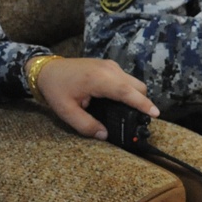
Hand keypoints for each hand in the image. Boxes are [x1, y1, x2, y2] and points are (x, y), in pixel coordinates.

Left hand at [31, 56, 159, 140]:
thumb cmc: (55, 89)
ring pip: (133, 82)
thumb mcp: (67, 111)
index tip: (155, 114)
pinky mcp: (108, 66)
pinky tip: (120, 102)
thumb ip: (86, 125)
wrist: (46, 70)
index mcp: (98, 79)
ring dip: (135, 96)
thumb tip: (104, 135)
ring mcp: (109, 65)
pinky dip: (128, 90)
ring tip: (130, 114)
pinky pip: (125, 79)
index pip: (127, 92)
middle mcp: (108, 69)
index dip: (142, 104)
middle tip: (139, 121)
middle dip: (142, 102)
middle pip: (137, 86)